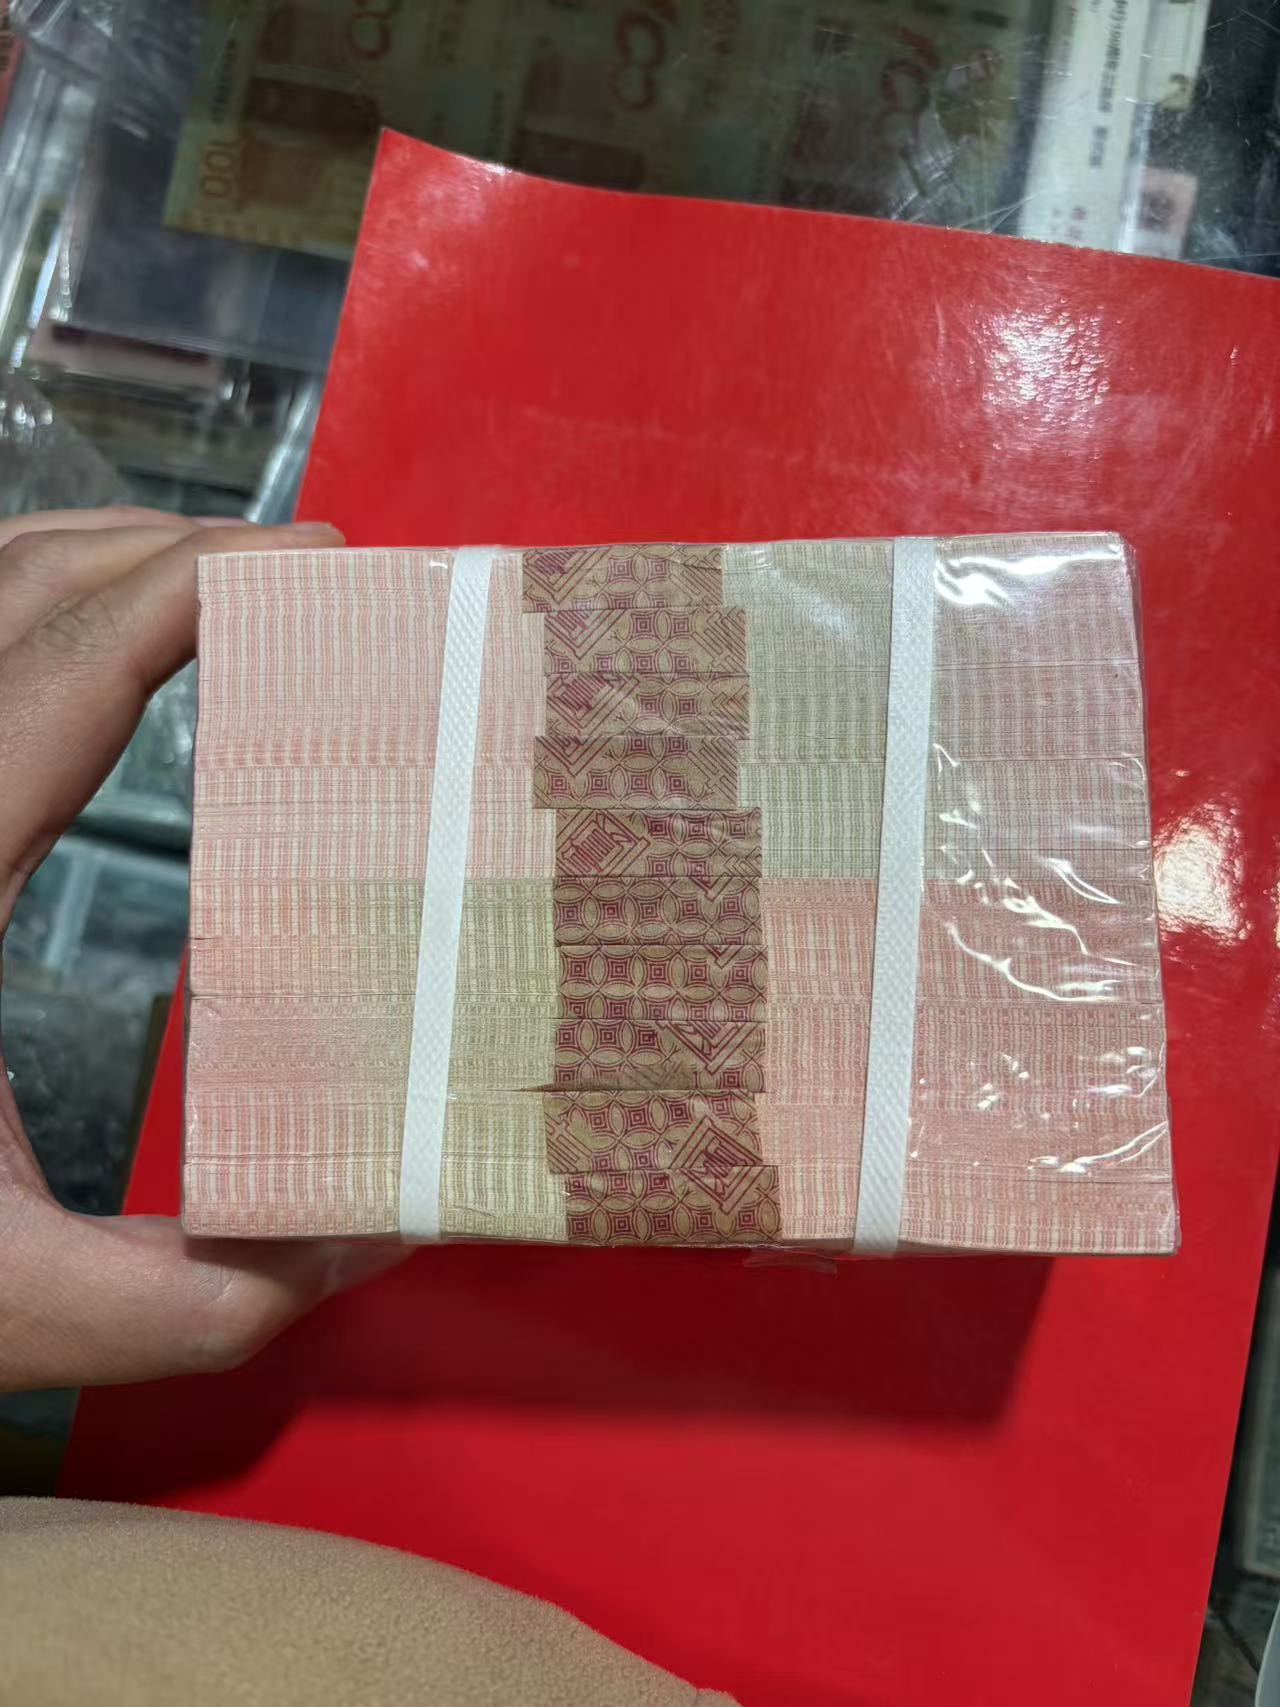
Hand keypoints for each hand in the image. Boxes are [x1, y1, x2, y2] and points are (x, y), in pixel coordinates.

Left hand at [0, 508, 405, 1390]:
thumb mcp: (18, 1307)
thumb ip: (205, 1297)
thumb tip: (378, 1230)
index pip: (66, 669)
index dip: (194, 584)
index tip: (320, 557)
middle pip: (22, 591)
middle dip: (174, 549)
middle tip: (315, 568)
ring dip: (109, 565)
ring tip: (238, 583)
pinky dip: (53, 613)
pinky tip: (119, 654)